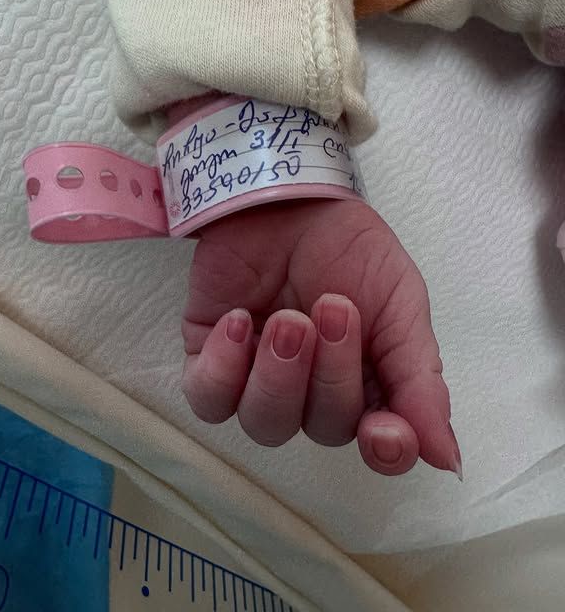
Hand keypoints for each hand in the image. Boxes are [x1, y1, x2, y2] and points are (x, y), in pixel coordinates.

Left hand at [181, 197, 461, 477]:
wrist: (290, 197)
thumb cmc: (350, 250)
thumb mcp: (401, 303)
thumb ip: (419, 378)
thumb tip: (449, 460)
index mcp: (368, 386)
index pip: (377, 446)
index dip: (382, 450)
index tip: (385, 432)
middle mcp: (313, 395)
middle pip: (324, 429)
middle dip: (331, 372)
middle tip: (333, 307)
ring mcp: (259, 380)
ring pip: (264, 424)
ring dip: (279, 375)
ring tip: (286, 318)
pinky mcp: (211, 359)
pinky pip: (208, 398)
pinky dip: (223, 369)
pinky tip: (239, 322)